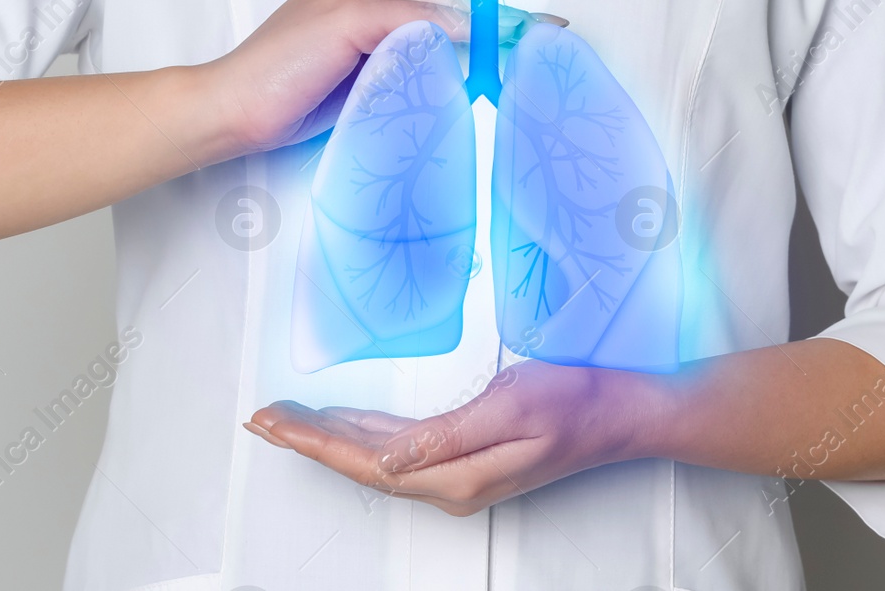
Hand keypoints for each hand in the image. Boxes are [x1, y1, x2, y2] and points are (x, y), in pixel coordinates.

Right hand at [207, 0, 560, 155]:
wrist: (227, 109)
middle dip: (500, 13)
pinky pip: (421, 21)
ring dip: (492, 22)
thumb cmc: (284, 103)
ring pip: (438, 4)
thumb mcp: (355, 75)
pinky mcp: (349, 9)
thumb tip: (456, 70)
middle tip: (551, 30)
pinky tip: (495, 48)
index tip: (530, 28)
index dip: (484, 12)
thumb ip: (398, 61)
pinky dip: (462, 34)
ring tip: (536, 40)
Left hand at [244, 359, 660, 516]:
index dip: (314, 444)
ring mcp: (460, 475)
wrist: (623, 413)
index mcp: (455, 478)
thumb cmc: (574, 398)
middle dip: (310, 441)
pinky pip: (401, 450)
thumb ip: (446, 438)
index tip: (271, 422)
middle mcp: (450, 485)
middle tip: (261, 417)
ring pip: (378, 458)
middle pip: (362, 464)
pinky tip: (346, 424)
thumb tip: (385, 461)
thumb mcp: (512, 407)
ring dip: (332, 438)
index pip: (366, 464)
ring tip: (288, 419)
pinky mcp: (470, 458)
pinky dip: (365, 434)